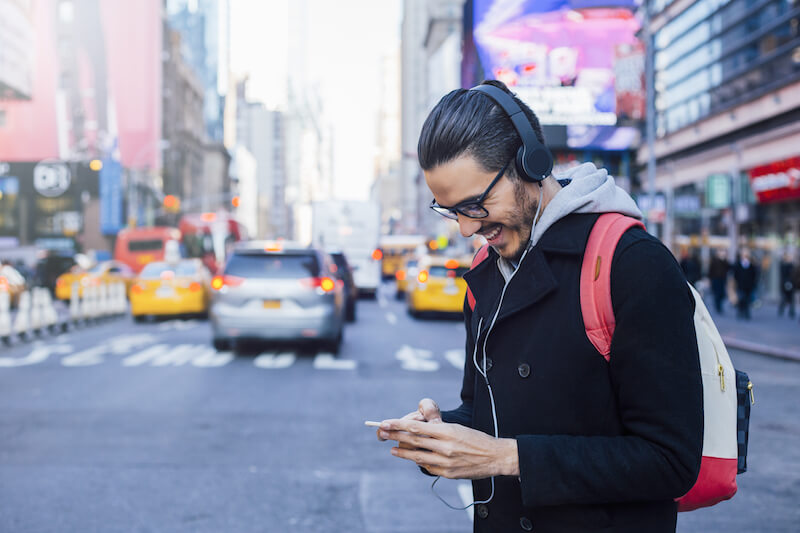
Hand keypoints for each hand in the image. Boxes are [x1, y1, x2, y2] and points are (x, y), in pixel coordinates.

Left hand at [379, 418, 518, 478]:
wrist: (495, 456)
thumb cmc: (475, 439)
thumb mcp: (456, 428)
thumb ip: (437, 429)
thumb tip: (417, 430)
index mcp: (447, 431)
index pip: (417, 427)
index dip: (399, 425)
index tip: (386, 422)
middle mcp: (445, 447)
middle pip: (414, 441)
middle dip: (395, 436)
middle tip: (382, 433)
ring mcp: (446, 462)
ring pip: (418, 457)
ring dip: (403, 453)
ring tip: (392, 449)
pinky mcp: (448, 473)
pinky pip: (428, 467)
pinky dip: (419, 462)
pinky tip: (414, 458)